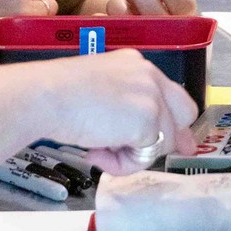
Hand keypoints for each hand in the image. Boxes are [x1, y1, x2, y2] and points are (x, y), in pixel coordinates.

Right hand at [32, 48, 198, 175]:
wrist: (46, 96)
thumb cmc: (58, 95)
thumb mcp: (101, 94)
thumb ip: (127, 108)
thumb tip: (145, 133)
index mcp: (136, 65)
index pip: (170, 94)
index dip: (170, 120)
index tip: (169, 139)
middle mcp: (150, 76)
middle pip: (184, 113)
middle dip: (169, 137)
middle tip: (145, 153)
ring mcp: (152, 98)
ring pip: (162, 142)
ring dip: (130, 155)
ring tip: (98, 149)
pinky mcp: (148, 122)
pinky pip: (145, 158)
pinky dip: (122, 164)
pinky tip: (97, 151)